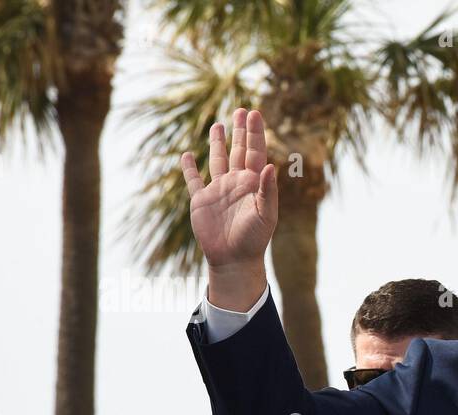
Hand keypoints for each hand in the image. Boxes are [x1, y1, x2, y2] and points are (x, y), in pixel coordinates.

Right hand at [180, 107, 277, 309]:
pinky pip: (194, 180)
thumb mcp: (266, 215)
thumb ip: (268, 190)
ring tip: (218, 124)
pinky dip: (189, 168)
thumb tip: (270, 166)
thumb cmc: (254, 239)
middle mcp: (236, 183)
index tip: (254, 113)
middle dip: (240, 131)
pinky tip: (187, 155)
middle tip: (241, 110)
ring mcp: (218, 191)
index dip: (255, 133)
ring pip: (218, 160)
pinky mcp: (201, 201)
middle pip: (238, 151)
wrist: (234, 260)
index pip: (255, 152)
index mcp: (253, 184)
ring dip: (217, 143)